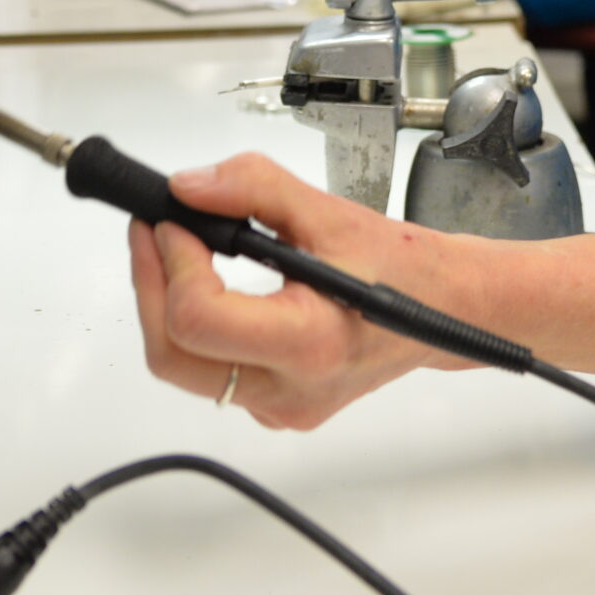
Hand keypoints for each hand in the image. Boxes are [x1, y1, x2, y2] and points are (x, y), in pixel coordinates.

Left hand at [127, 154, 462, 428]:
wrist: (445, 310)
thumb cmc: (400, 267)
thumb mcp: (329, 212)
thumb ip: (254, 188)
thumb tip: (188, 187)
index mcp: (309, 344)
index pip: (199, 320)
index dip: (173, 263)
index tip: (174, 220)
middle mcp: (289, 391)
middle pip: (173, 356)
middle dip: (149, 286)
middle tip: (154, 231)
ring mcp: (278, 408)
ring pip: (183, 368)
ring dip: (166, 305)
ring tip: (178, 250)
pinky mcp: (272, 407)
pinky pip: (208, 372)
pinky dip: (194, 325)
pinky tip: (210, 284)